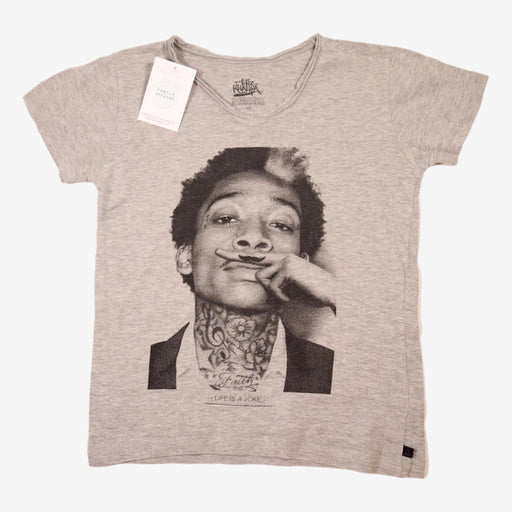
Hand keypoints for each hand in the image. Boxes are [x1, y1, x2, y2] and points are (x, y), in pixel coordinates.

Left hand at [215, 248, 336, 314]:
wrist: (330, 295)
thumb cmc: (311, 294)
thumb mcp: (288, 289)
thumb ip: (274, 284)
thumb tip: (259, 279)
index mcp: (281, 262)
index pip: (257, 257)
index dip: (239, 255)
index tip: (221, 253)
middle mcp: (282, 257)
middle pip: (252, 259)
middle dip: (233, 256)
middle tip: (216, 252)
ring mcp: (285, 260)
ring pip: (262, 278)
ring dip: (273, 293)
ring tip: (288, 296)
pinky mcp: (287, 267)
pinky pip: (272, 286)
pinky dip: (281, 296)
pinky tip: (292, 296)